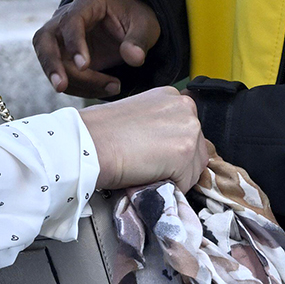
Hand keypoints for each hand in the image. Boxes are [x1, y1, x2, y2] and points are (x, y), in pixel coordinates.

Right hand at [33, 0, 162, 97]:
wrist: (130, 24)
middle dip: (51, 64)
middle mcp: (67, 16)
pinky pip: (61, 73)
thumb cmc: (135, 19)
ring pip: (49, 59)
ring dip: (70, 80)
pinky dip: (78, 86)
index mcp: (88, 2)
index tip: (84, 66)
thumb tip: (134, 58)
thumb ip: (139, 40)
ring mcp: (61, 36)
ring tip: (107, 89)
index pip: (71, 20)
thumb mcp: (145, 25)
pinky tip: (103, 89)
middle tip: (61, 87)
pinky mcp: (63, 55)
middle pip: (44, 38)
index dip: (74, 43)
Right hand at [80, 87, 210, 192]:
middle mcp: (185, 108)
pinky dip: (169, 186)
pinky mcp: (185, 152)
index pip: (187, 132)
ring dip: (174, 176)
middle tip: (148, 163)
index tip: (154, 154)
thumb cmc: (100, 132)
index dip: (171, 149)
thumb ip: (159, 125)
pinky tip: (148, 175)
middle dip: (177, 163)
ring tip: (146, 169)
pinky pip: (186, 182)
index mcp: (172, 97)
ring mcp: (188, 129)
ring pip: (194, 168)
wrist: (88, 143)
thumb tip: (167, 145)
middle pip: (196, 149)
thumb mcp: (137, 115)